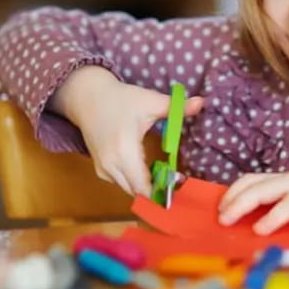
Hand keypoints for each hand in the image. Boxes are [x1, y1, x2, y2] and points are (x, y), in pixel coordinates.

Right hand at [50, 66, 202, 196]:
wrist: (87, 97)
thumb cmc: (121, 99)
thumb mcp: (150, 101)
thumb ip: (176, 107)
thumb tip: (202, 102)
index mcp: (124, 152)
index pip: (143, 187)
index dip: (162, 191)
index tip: (180, 184)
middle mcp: (111, 165)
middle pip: (137, 191)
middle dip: (157, 189)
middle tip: (176, 180)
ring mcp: (103, 169)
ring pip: (128, 189)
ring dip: (145, 186)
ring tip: (165, 174)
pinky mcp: (99, 168)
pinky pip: (120, 182)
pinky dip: (134, 180)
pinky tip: (147, 169)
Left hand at [218, 165, 288, 235]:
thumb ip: (274, 196)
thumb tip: (242, 212)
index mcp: (283, 179)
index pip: (252, 180)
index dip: (234, 193)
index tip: (220, 209)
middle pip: (265, 189)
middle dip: (242, 203)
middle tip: (225, 220)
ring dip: (274, 215)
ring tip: (260, 229)